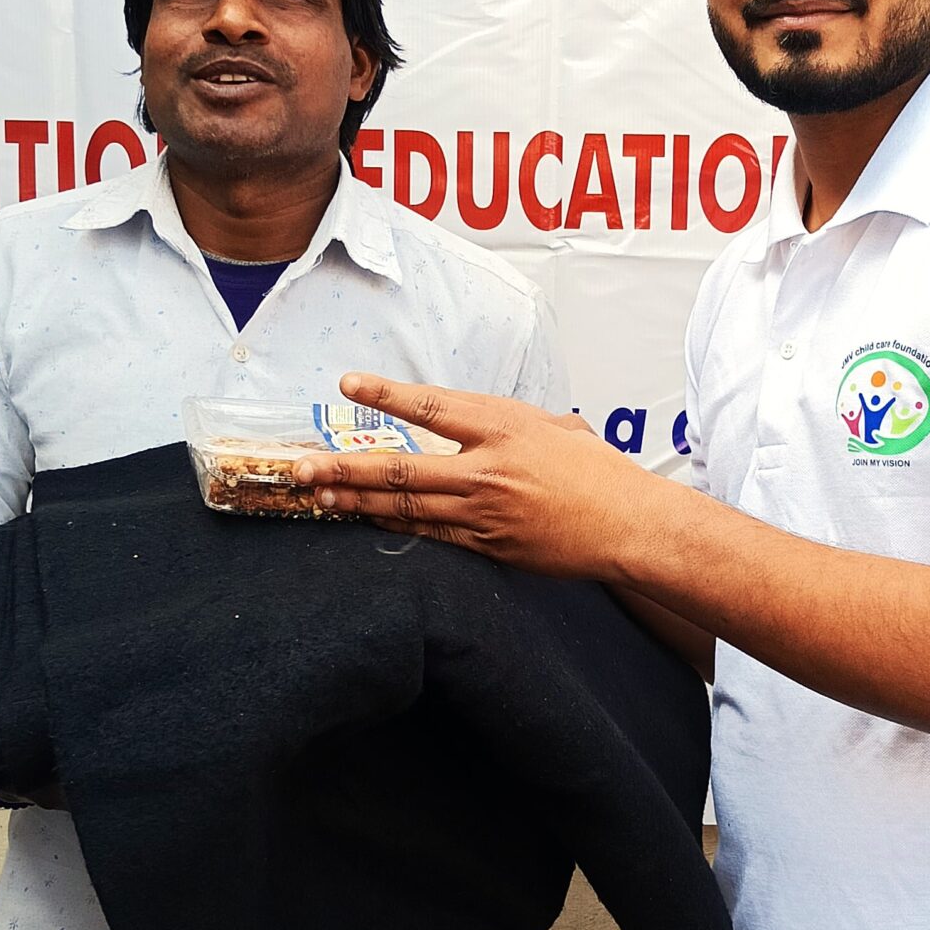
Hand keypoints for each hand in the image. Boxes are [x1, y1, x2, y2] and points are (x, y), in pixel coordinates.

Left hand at [295, 375, 662, 577]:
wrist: (628, 525)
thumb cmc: (600, 472)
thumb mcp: (559, 427)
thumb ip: (513, 420)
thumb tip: (483, 417)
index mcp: (505, 427)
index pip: (434, 407)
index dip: (388, 395)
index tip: (348, 384)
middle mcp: (488, 468)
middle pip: (401, 468)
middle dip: (344, 468)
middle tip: (301, 466)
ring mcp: (484, 511)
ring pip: (406, 506)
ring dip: (356, 502)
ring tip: (318, 496)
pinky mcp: (488, 544)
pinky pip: (430, 535)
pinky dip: (393, 527)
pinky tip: (364, 522)